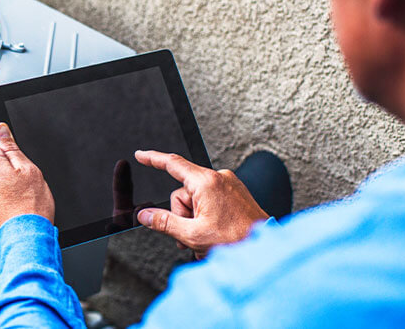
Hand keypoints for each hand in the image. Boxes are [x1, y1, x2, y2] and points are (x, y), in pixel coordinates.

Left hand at [0, 123, 54, 238]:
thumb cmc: (30, 208)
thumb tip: (1, 129)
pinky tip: (12, 204)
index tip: (16, 159)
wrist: (25, 239)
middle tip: (21, 180)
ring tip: (17, 196)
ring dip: (0, 182)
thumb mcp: (28, 169)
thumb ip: (10, 146)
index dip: (7, 148)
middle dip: (4, 167)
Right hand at [135, 150, 268, 258]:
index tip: (141, 155)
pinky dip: (205, 214)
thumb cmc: (236, 240)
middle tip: (190, 234)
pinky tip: (213, 230)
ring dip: (194, 218)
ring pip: (196, 198)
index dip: (153, 159)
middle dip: (182, 214)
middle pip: (183, 192)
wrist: (263, 248)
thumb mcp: (192, 234)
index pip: (173, 164)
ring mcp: (229, 184)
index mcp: (207, 183)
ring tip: (205, 237)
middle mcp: (219, 178)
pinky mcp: (235, 192)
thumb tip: (144, 215)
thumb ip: (164, 222)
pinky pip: (210, 198)